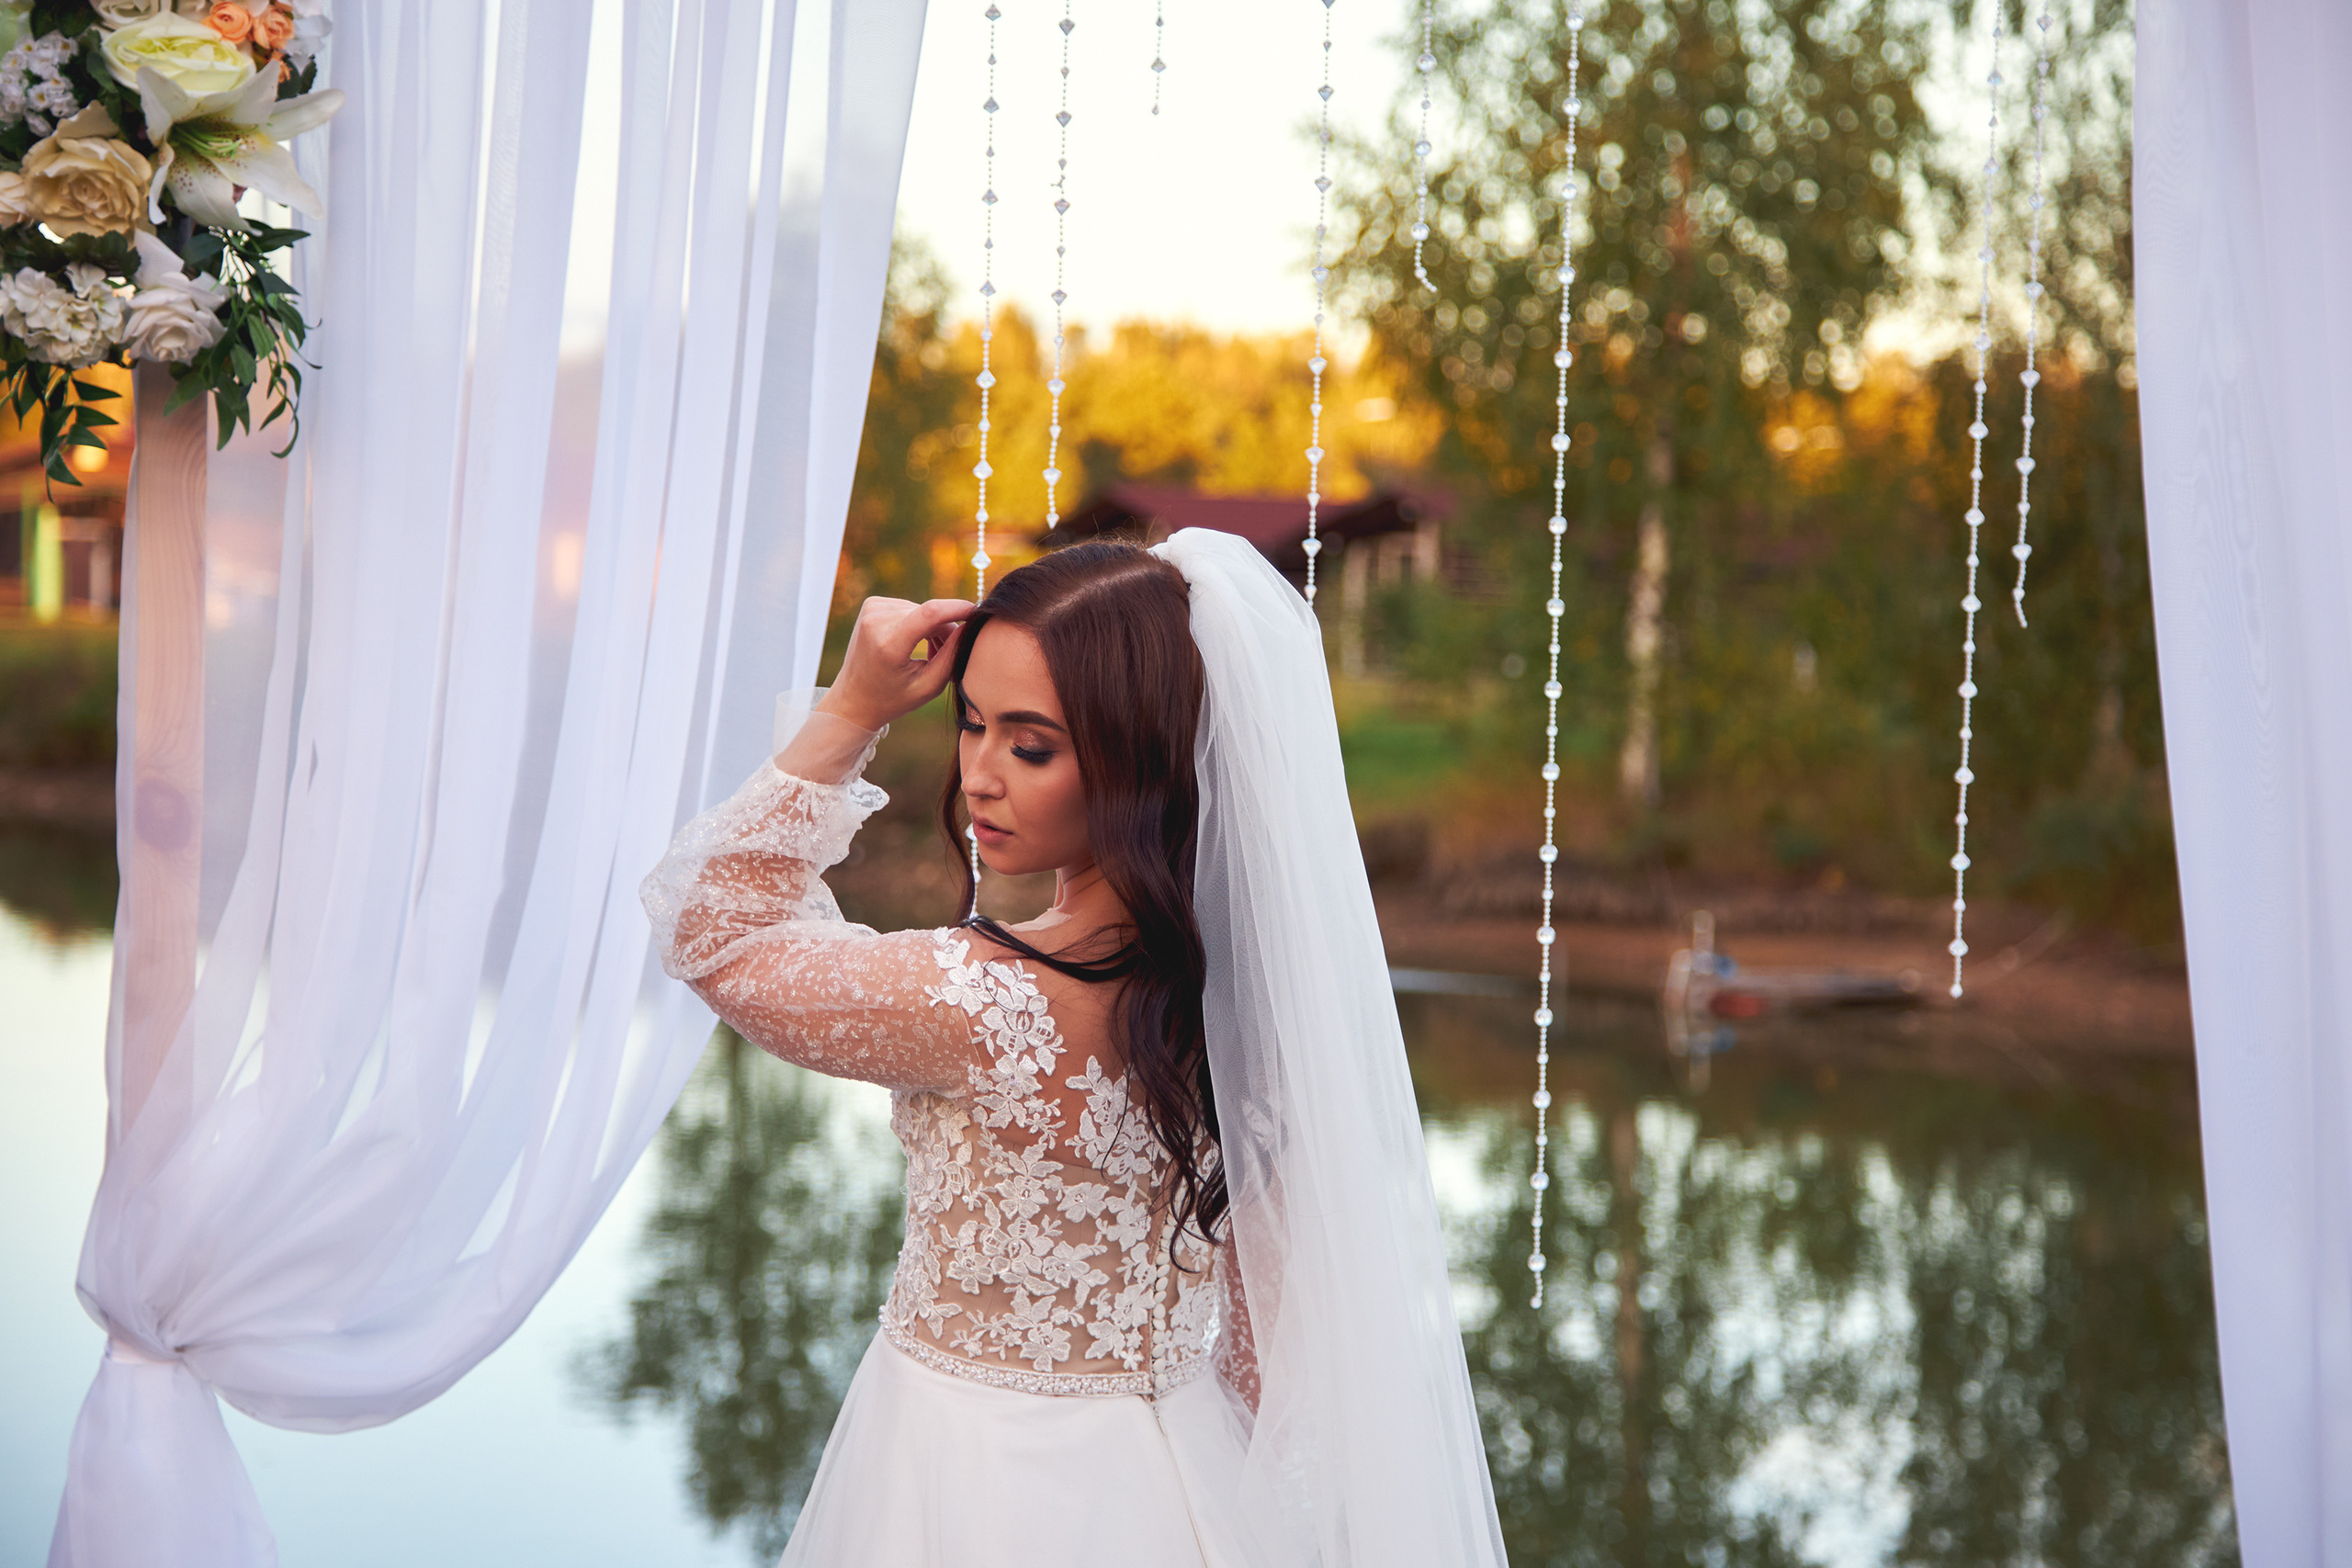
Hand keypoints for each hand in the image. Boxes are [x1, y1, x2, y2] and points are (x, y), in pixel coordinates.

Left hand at [816, 596, 977, 731]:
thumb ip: (951, 656)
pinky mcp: (872, 604)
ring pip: (922, 609)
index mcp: (887, 644)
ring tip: (930, 654)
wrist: (853, 699)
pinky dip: (919, 623)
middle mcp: (876, 621)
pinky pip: (910, 608)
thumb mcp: (928, 686)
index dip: (958, 609)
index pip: (930, 612)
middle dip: (947, 629)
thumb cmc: (892, 699)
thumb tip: (969, 625)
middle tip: (948, 656)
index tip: (978, 613)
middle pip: (929, 612)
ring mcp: (871, 609)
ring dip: (933, 627)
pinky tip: (915, 643)